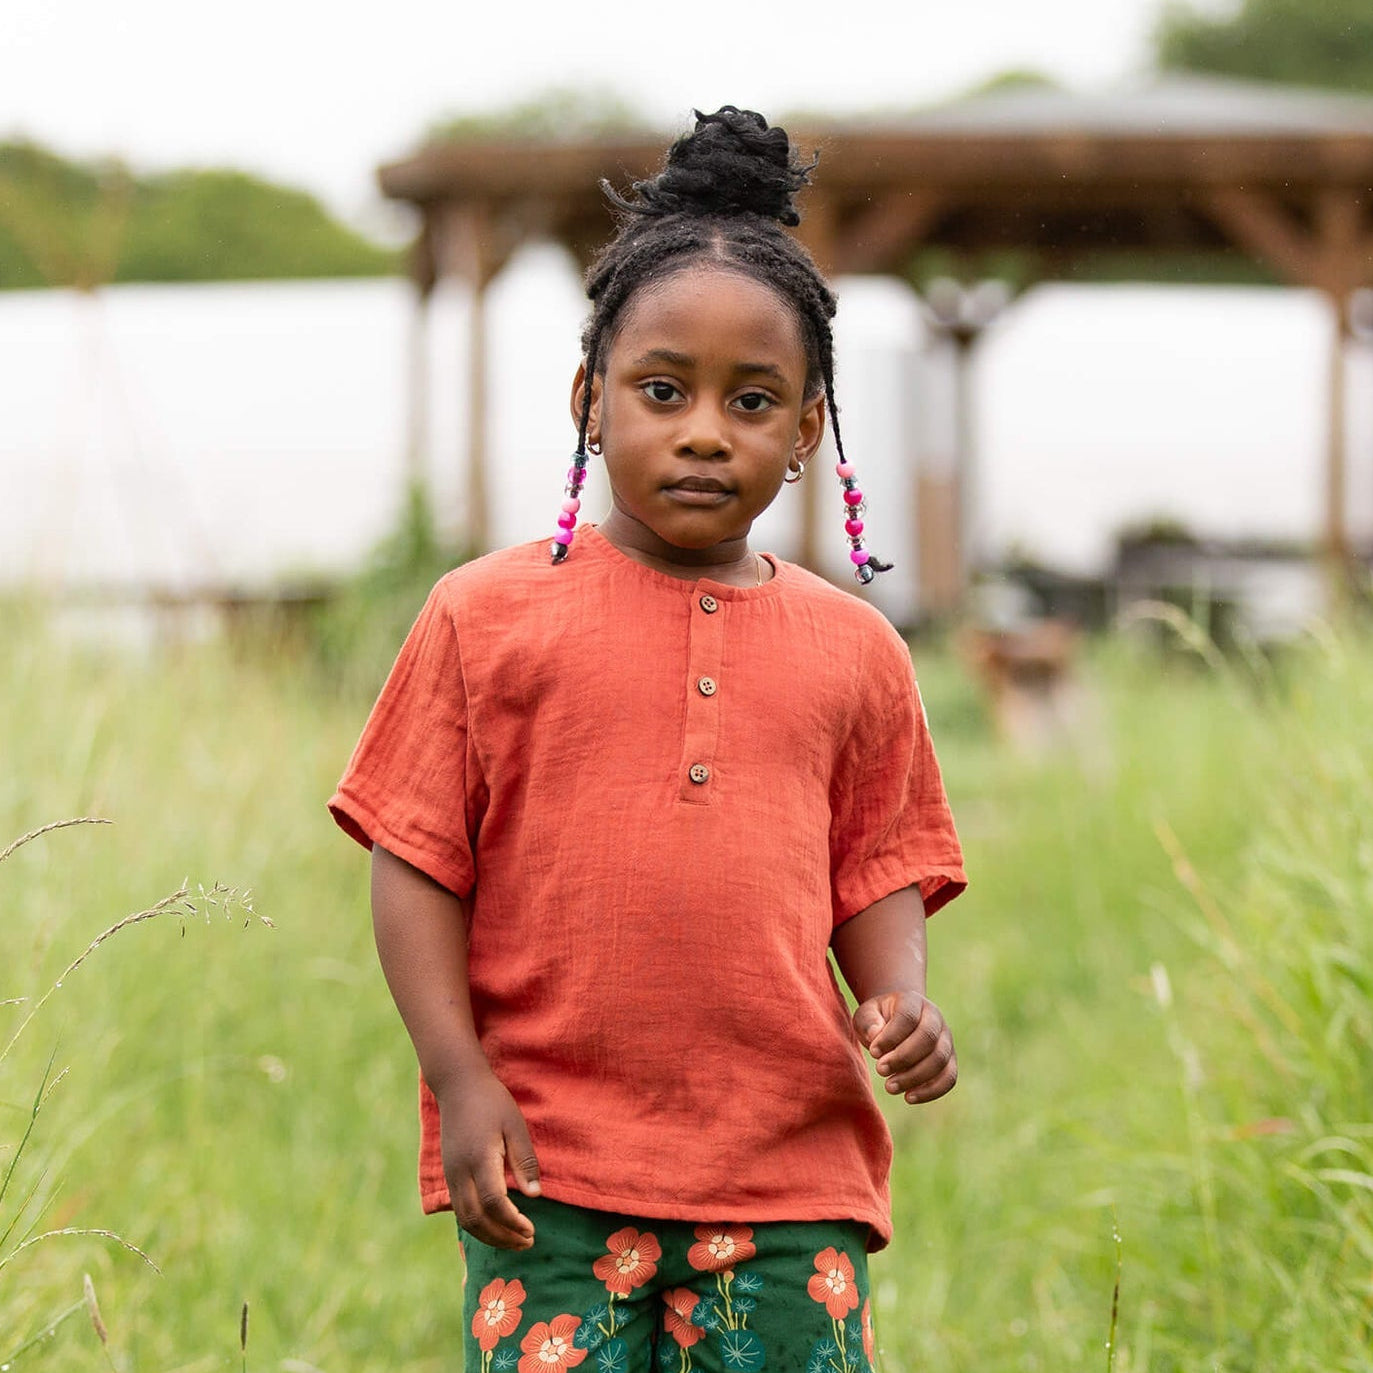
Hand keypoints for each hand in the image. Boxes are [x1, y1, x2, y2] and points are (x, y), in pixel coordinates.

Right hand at [434, 1067, 541, 1249]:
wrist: (458, 1086)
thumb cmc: (492, 1102)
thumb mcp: (514, 1125)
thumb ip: (524, 1160)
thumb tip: (535, 1196)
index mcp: (479, 1159)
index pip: (493, 1203)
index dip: (512, 1223)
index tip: (531, 1230)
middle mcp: (460, 1172)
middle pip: (476, 1220)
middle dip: (501, 1237)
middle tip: (526, 1243)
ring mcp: (451, 1174)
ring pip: (465, 1219)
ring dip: (488, 1236)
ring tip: (513, 1241)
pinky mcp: (448, 1174)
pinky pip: (459, 1209)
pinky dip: (477, 1225)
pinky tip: (495, 1225)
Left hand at [852, 991, 956, 1103]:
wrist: (896, 1023)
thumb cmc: (878, 1020)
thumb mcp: (866, 1015)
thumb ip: (868, 1022)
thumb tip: (876, 1035)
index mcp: (913, 1001)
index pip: (907, 1017)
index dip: (891, 1036)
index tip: (874, 1052)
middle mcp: (935, 1017)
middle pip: (927, 1038)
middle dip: (903, 1058)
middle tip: (880, 1070)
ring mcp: (946, 1039)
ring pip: (939, 1059)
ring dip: (914, 1077)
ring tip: (890, 1087)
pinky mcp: (950, 1060)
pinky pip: (949, 1077)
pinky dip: (931, 1091)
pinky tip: (909, 1097)